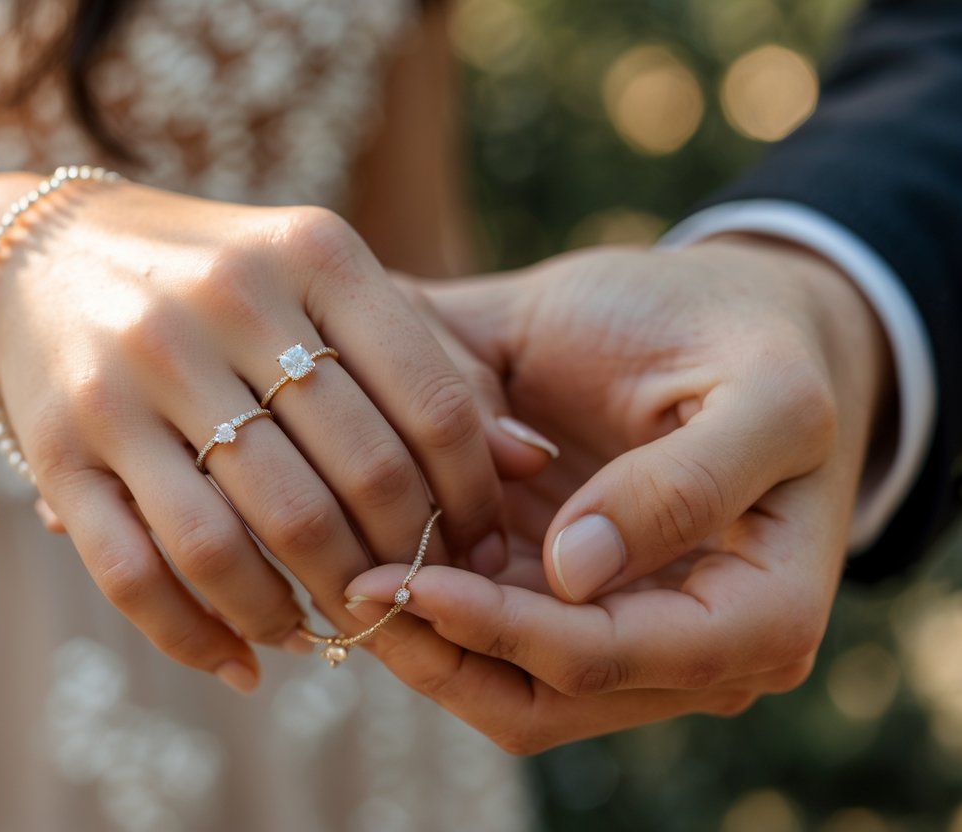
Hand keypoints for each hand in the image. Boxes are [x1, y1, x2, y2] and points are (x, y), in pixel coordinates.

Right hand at [0, 180, 517, 691]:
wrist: (47, 257)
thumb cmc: (223, 278)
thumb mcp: (325, 286)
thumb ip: (423, 362)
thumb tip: (528, 463)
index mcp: (312, 255)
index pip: (431, 405)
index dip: (474, 500)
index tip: (485, 553)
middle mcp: (218, 307)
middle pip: (347, 485)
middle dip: (400, 569)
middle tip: (416, 603)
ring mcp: (128, 381)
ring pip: (241, 543)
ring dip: (304, 614)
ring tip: (334, 636)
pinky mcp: (57, 450)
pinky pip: (138, 574)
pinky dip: (199, 638)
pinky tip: (248, 663)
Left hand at [345, 236, 892, 751]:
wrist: (731, 319)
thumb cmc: (751, 341)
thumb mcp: (761, 389)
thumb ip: (689, 481)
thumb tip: (579, 571)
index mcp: (759, 615)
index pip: (606, 658)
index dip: (502, 630)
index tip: (410, 579)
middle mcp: (688, 651)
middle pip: (538, 700)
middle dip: (439, 651)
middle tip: (352, 586)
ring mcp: (620, 632)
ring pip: (498, 686)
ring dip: (421, 641)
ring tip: (348, 573)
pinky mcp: (568, 600)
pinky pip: (487, 639)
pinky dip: (430, 611)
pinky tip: (377, 554)